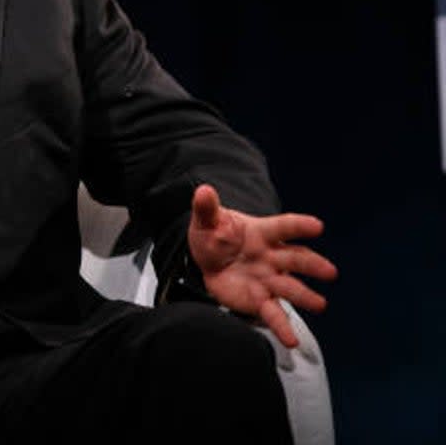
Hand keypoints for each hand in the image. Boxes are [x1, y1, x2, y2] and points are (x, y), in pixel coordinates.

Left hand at [187, 184, 337, 347]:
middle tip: (329, 271)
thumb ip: (206, 208)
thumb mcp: (207, 221)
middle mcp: (272, 256)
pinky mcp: (261, 300)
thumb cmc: (215, 235)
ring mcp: (269, 279)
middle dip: (312, 264)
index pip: (284, 227)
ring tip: (320, 304)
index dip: (300, 226)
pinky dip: (282, 327)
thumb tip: (202, 190)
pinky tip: (291, 341)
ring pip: (291, 288)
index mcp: (262, 232)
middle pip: (296, 258)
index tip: (317, 226)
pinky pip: (274, 314)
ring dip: (305, 296)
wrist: (208, 259)